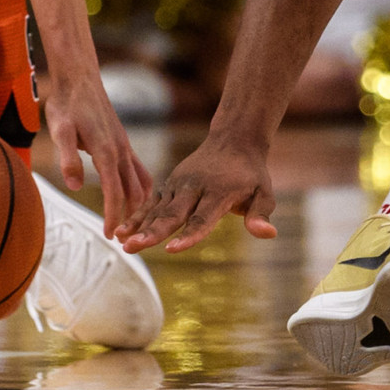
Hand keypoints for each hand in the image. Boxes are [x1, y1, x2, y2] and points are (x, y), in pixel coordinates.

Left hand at [38, 66, 152, 234]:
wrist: (79, 79)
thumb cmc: (66, 105)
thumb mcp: (60, 131)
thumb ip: (68, 158)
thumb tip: (77, 186)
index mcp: (107, 151)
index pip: (115, 192)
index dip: (113, 216)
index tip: (109, 236)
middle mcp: (121, 150)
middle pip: (133, 193)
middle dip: (130, 218)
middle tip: (122, 241)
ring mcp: (125, 146)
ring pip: (141, 184)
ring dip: (138, 207)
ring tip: (130, 227)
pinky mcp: (124, 143)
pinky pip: (140, 171)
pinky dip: (142, 190)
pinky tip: (138, 201)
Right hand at [116, 129, 277, 251]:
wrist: (233, 140)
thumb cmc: (251, 174)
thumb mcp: (264, 193)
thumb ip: (260, 214)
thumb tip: (267, 235)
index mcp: (218, 192)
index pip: (202, 218)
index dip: (189, 235)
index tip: (172, 250)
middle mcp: (194, 186)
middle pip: (172, 214)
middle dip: (153, 232)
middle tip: (134, 248)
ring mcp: (179, 183)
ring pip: (158, 208)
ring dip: (139, 226)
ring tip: (122, 242)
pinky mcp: (170, 184)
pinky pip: (152, 202)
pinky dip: (137, 216)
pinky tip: (121, 232)